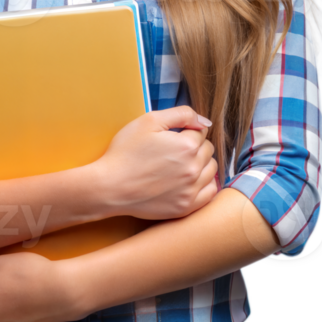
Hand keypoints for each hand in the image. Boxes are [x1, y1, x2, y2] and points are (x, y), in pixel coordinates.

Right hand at [97, 106, 218, 220]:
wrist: (110, 187)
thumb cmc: (126, 152)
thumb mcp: (148, 121)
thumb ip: (181, 114)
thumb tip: (205, 121)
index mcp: (187, 145)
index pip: (201, 132)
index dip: (187, 131)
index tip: (173, 137)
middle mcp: (193, 168)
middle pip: (208, 150)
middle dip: (195, 146)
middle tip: (174, 150)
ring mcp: (191, 190)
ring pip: (211, 170)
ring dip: (201, 164)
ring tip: (181, 165)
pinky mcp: (186, 207)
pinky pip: (210, 192)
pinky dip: (205, 184)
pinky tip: (191, 181)